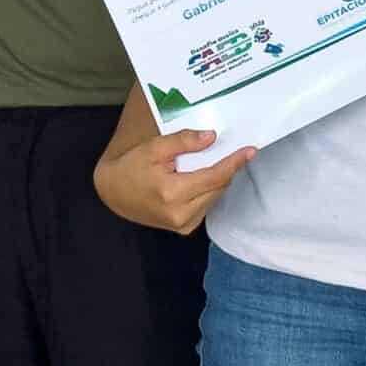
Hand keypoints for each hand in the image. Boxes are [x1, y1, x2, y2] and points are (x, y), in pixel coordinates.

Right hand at [95, 128, 254, 235]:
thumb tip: (211, 137)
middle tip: (229, 150)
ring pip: (214, 196)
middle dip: (226, 168)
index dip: (234, 163)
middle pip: (218, 187)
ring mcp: (183, 224)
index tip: (250, 150)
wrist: (114, 193)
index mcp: (173, 193)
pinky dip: (207, 190)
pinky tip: (198, 179)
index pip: (214, 177)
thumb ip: (182, 142)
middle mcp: (182, 214)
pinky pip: (206, 205)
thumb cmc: (132, 167)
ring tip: (208, 163)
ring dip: (217, 179)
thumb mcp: (153, 148)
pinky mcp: (184, 228)